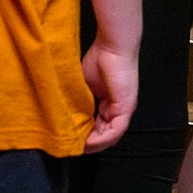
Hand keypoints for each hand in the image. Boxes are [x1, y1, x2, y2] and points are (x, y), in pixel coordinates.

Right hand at [80, 37, 136, 152]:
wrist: (112, 46)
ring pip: (111, 136)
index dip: (85, 136)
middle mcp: (118, 109)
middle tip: (72, 147)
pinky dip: (102, 139)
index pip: (99, 127)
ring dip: (94, 144)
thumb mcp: (84, 86)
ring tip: (78, 147)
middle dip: (89, 144)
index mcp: (110, 104)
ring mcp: (124, 109)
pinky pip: (116, 130)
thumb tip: (65, 115)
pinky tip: (89, 141)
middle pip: (105, 135)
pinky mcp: (126, 107)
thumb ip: (79, 101)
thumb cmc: (100, 59)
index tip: (71, 139)